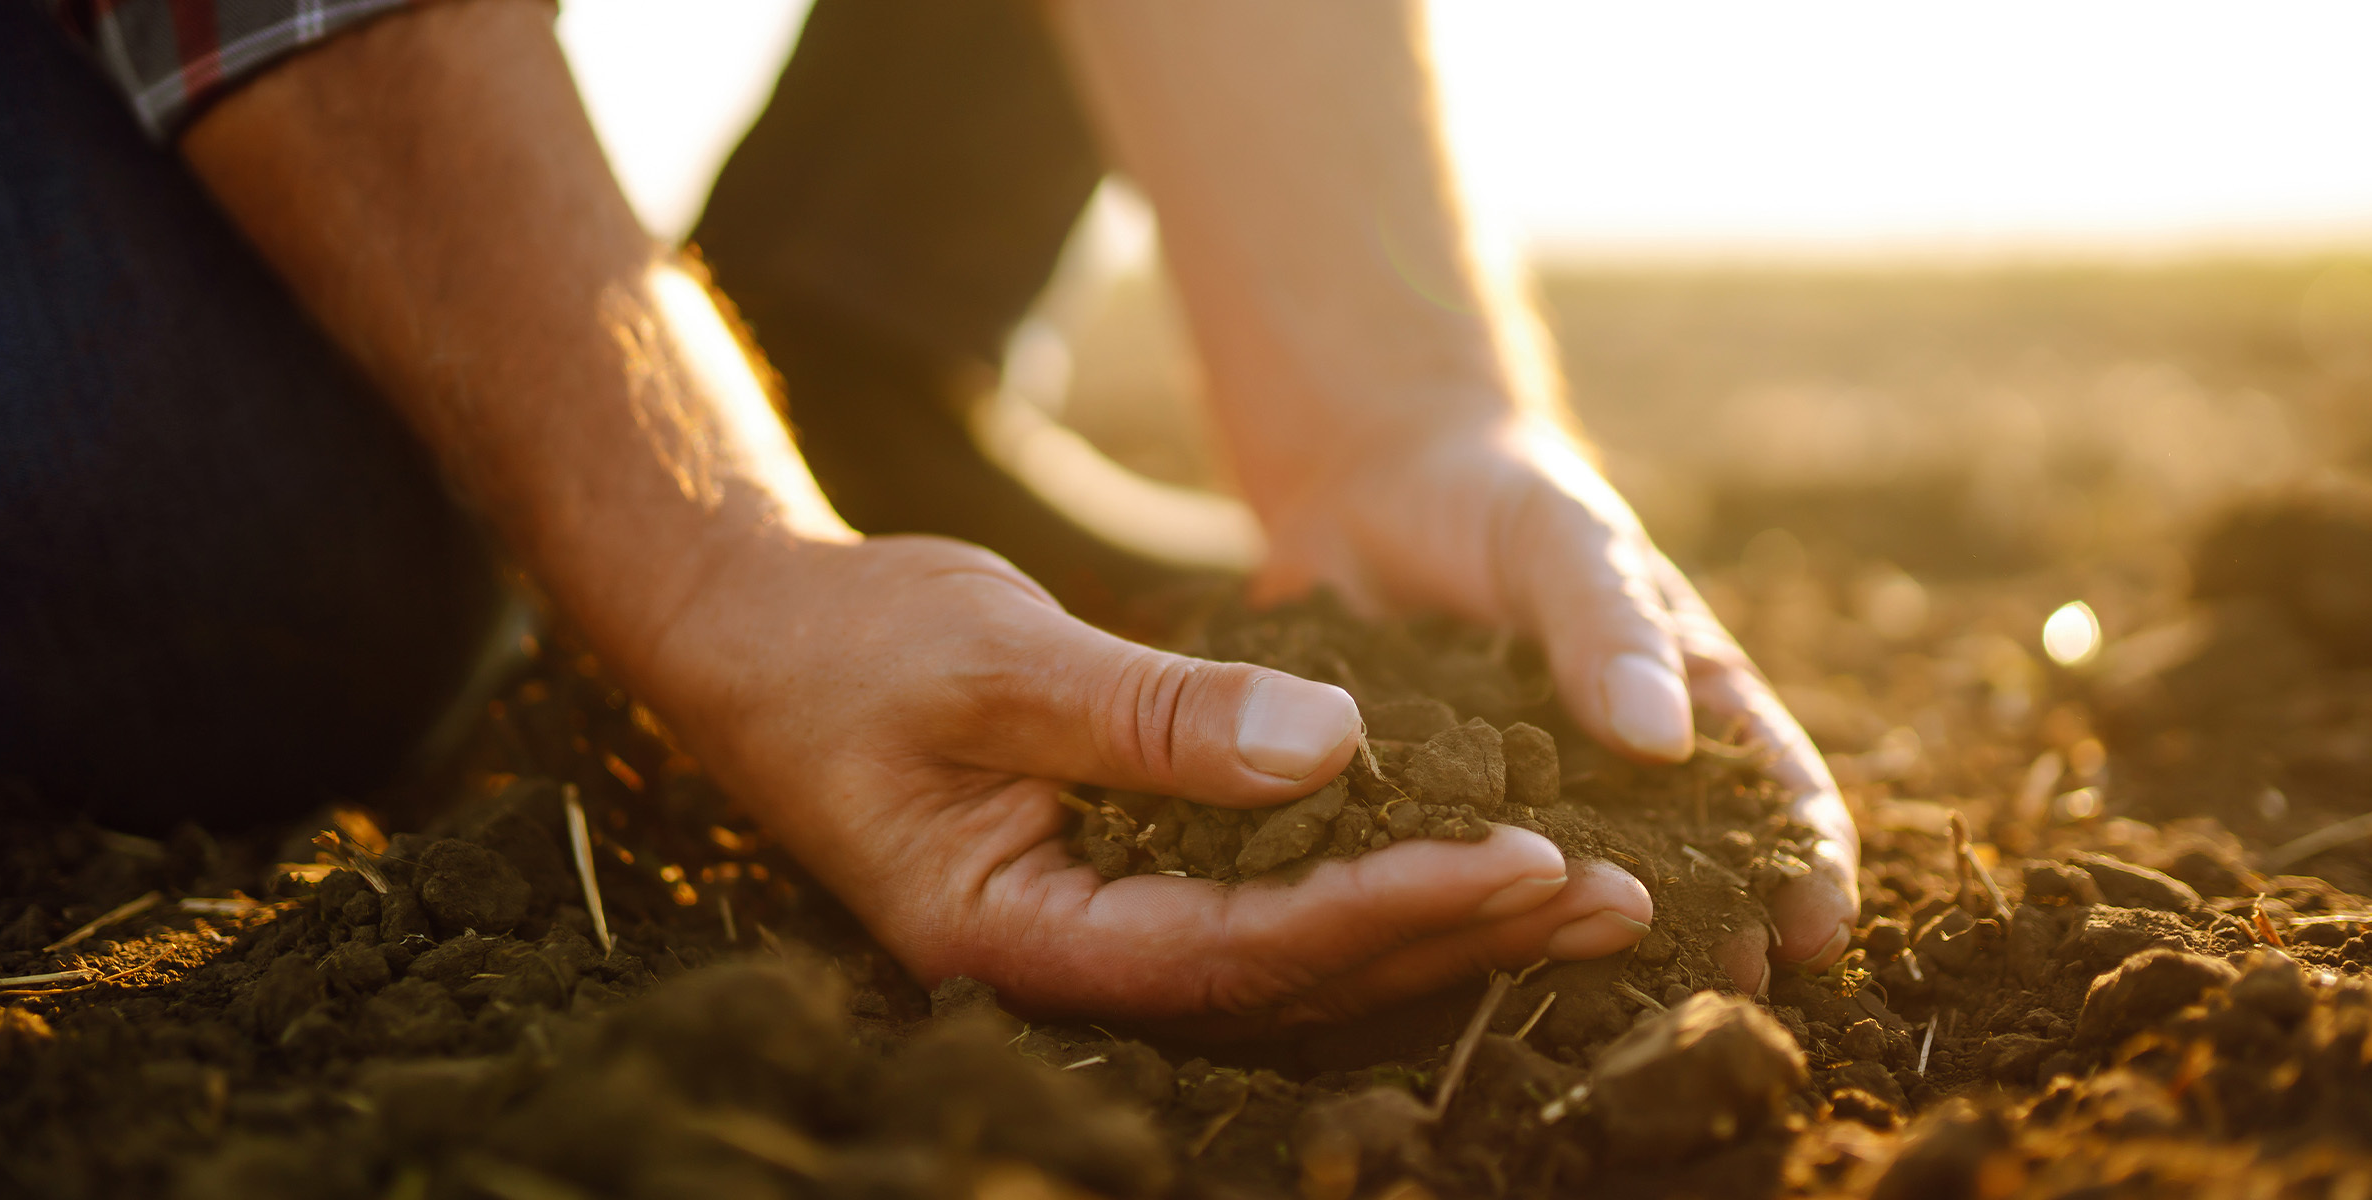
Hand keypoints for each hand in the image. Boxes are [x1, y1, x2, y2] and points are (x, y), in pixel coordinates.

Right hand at [640, 533, 1654, 1025]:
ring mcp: (1098, 935)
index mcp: (1020, 937)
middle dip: (1455, 935)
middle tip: (1616, 895)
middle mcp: (1069, 966)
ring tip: (1588, 892)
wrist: (755, 637)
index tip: (1530, 859)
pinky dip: (1376, 883)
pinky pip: (1271, 910)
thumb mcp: (993, 658)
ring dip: (1440, 924)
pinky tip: (1475, 860)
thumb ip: (1154, 714)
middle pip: (1294, 980)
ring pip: (1297, 959)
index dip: (1394, 909)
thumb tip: (1339, 747)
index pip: (1242, 949)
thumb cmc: (850, 643)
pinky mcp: (1123, 888)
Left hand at [1248, 416, 1859, 992]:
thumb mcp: (1564, 544)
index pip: (1772, 792)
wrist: (1373, 483)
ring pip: (1573, 891)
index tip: (1816, 931)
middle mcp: (1616, 769)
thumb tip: (1663, 740)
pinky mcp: (1428, 814)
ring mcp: (1526, 800)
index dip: (1806, 865)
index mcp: (1685, 698)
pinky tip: (1462, 967)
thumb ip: (1610, 628)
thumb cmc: (1504, 502)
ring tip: (1611, 1012)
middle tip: (1723, 1002)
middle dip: (1715, 936)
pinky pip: (1452, 874)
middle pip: (1687, 871)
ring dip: (1596, 950)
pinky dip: (1466, 921)